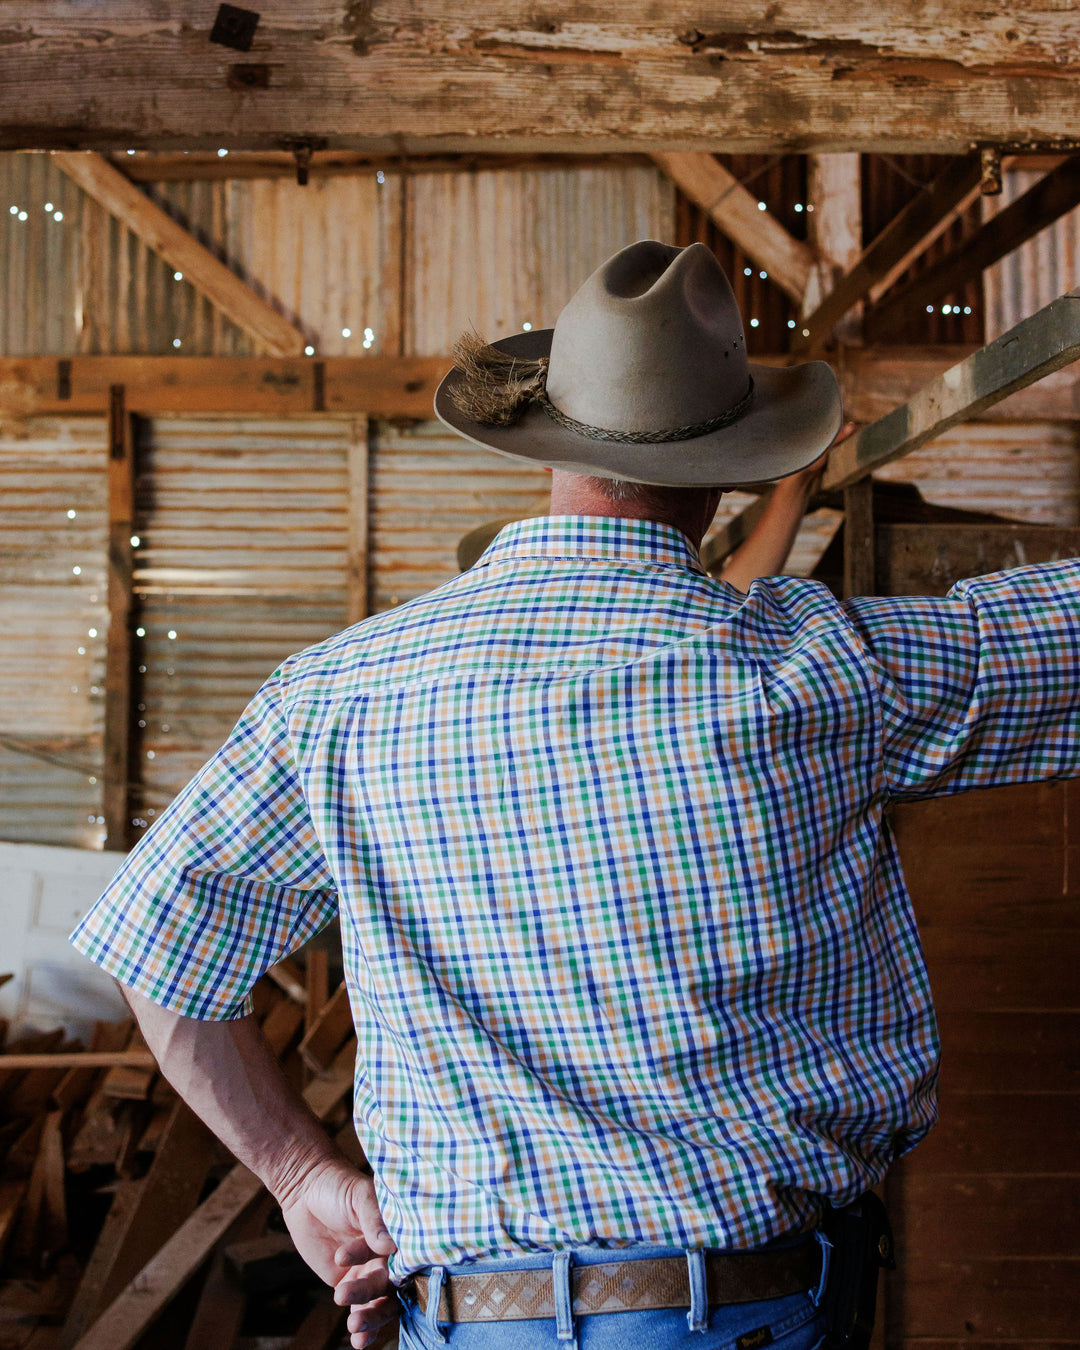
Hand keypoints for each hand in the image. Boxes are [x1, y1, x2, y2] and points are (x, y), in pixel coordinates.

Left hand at [276, 1156, 398, 1347]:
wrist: (304, 1191)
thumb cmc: (337, 1186)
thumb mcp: (359, 1196)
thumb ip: (374, 1219)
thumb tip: (390, 1245)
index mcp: (403, 1231)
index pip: (417, 1257)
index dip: (415, 1273)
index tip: (402, 1284)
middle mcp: (392, 1255)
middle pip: (399, 1286)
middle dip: (384, 1302)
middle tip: (363, 1307)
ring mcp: (371, 1272)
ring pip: (381, 1302)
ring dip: (371, 1317)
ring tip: (354, 1324)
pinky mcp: (350, 1283)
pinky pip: (361, 1309)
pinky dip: (362, 1328)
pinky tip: (358, 1341)